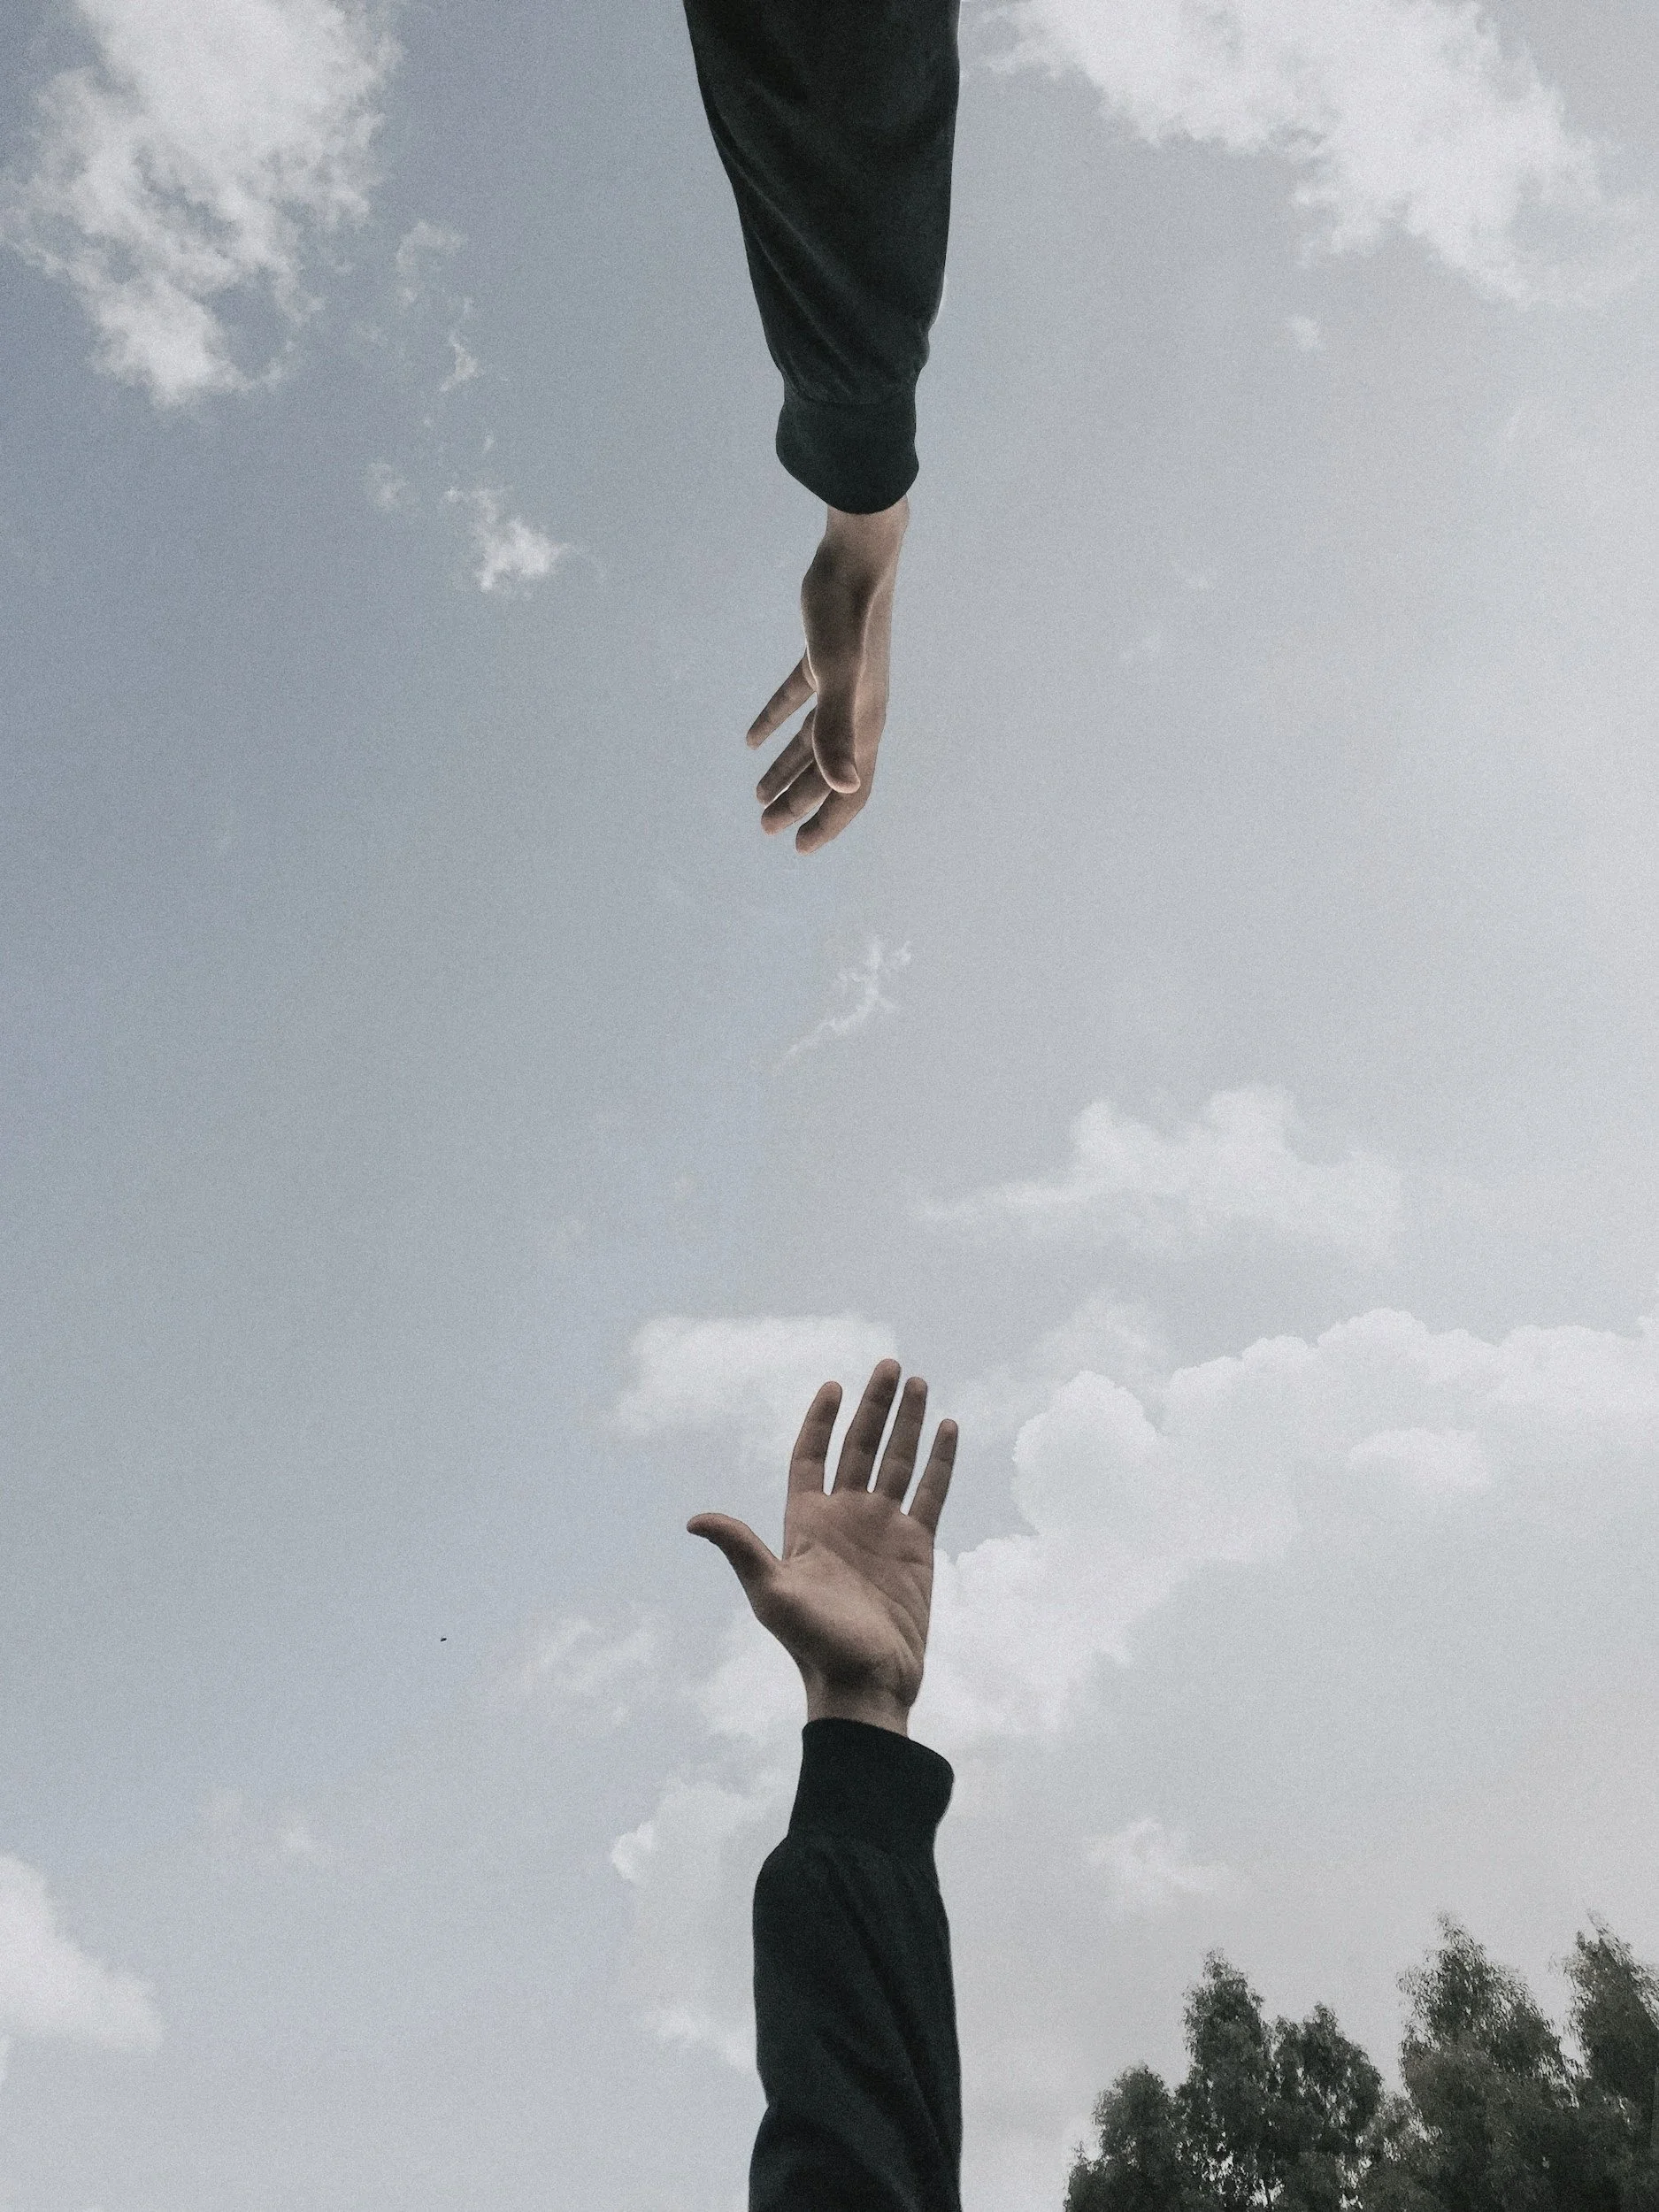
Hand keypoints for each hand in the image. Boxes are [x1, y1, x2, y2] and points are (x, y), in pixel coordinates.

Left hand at [688, 1359, 956, 1734]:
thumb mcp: (771, 1594)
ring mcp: (883, 1529)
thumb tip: (694, 1520)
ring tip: (920, 1383)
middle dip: (875, 1406)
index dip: (820, 1420)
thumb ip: (741, 1549)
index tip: (833, 1385)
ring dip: (909, 1424)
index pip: (811, 1456)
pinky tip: (948, 1427)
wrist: (864, 1685)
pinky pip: (931, 1493)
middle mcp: (845, 1517)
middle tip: (890, 1365)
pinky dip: (940, 1460)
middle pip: (859, 1447)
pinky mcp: (917, 1547)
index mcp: (806, 1522)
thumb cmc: (813, 1644)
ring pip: (898, 1462)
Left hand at [747, 499, 908, 854]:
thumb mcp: (836, 675)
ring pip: (811, 741)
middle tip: (763, 827)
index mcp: (865, 724)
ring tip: (756, 795)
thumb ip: (837, 732)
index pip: (851, 792)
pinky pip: (798, 702)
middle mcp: (859, 710)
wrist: (858, 554)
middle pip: (826, 773)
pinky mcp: (824, 658)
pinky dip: (774, 722)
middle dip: (797, 803)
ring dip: (786, 769)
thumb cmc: (847, 612)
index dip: (826, 823)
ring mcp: (843, 684)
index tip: (798, 848)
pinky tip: (750, 739)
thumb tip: (845, 787)